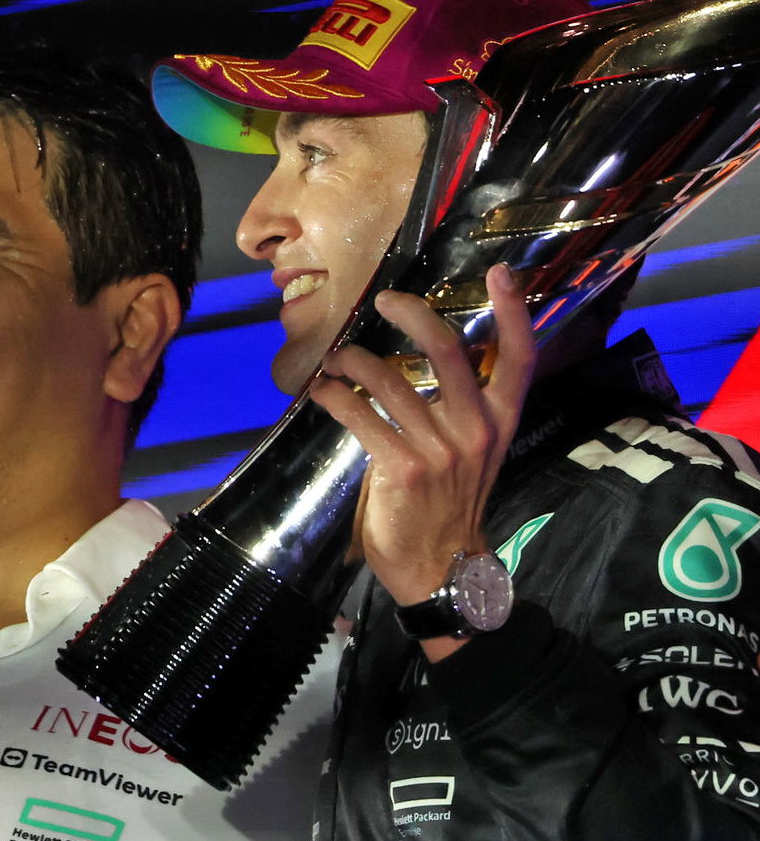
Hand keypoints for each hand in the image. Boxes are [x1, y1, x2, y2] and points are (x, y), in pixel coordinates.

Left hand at [309, 264, 534, 646]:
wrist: (441, 567)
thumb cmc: (448, 506)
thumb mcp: (471, 454)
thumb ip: (459, 412)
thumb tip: (421, 366)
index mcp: (499, 422)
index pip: (519, 358)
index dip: (513, 312)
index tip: (500, 273)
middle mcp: (475, 430)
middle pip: (449, 350)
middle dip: (412, 315)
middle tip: (383, 300)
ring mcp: (440, 450)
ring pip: (391, 381)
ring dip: (354, 360)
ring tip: (337, 359)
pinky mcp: (402, 469)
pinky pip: (361, 417)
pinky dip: (335, 397)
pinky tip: (322, 392)